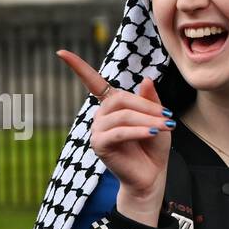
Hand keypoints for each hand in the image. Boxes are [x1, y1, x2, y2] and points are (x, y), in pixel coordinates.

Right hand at [57, 49, 169, 224]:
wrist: (151, 177)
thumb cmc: (153, 147)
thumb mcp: (158, 119)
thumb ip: (150, 100)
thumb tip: (145, 79)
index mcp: (111, 107)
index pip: (92, 83)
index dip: (77, 67)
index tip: (61, 52)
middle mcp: (100, 116)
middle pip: (120, 99)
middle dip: (145, 106)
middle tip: (168, 117)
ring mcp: (97, 131)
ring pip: (122, 116)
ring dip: (147, 120)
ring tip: (165, 127)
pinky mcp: (100, 146)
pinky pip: (119, 132)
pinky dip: (138, 131)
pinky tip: (153, 133)